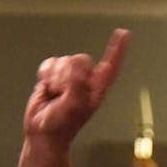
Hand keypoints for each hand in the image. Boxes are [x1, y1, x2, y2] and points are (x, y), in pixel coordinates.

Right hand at [23, 29, 129, 148]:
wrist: (42, 133)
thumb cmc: (62, 125)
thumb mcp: (75, 105)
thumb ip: (78, 83)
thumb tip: (75, 65)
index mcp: (97, 89)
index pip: (111, 65)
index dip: (117, 49)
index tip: (124, 33)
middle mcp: (85, 81)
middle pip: (79, 59)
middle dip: (67, 75)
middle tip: (63, 94)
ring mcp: (69, 78)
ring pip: (63, 61)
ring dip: (55, 77)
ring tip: (55, 95)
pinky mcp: (53, 77)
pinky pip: (49, 63)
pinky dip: (45, 74)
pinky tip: (47, 88)